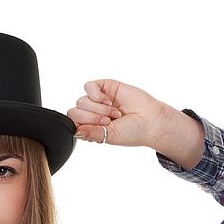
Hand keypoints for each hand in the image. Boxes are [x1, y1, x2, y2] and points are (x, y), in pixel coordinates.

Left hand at [67, 79, 204, 168]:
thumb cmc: (132, 132)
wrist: (151, 121)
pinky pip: (89, 86)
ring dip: (99, 109)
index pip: (72, 123)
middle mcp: (91, 113)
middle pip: (75, 112)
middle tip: (110, 121)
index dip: (83, 125)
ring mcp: (97, 99)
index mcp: (89, 127)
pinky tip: (109, 101)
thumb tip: (75, 132)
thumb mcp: (109, 136)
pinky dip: (96, 95)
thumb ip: (91, 134)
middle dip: (92, 118)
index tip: (100, 129)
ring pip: (82, 101)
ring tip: (115, 113)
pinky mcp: (105, 86)